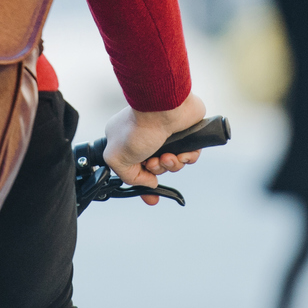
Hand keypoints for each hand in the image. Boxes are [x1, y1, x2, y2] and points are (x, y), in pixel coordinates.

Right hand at [102, 92, 208, 206]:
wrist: (165, 108)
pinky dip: (187, 157)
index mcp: (126, 140)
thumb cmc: (139, 127)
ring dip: (172, 164)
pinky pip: (190, 155)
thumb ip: (128, 177)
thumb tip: (150, 183)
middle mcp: (146, 137)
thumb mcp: (117, 158)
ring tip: (168, 155)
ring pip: (173, 163)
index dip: (143, 183)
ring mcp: (167, 134)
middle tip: (154, 161)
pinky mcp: (186, 132)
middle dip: (158, 170)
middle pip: (156, 168)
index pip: (134, 168)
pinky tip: (182, 152)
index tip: (151, 198)